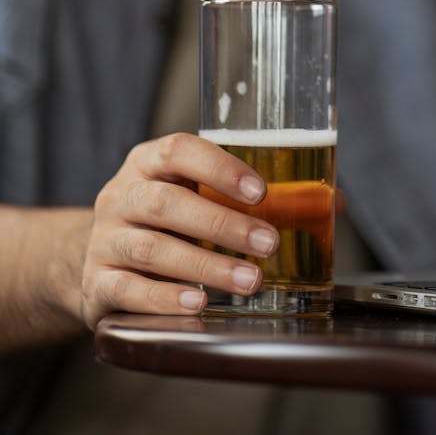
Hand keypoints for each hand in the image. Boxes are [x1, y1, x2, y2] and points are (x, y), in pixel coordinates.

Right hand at [80, 132, 278, 328]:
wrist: (98, 258)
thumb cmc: (163, 221)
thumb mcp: (188, 194)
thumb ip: (236, 195)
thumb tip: (321, 204)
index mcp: (146, 162)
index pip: (179, 151)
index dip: (220, 168)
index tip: (260, 191)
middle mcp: (120, 196)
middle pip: (166, 204)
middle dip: (223, 224)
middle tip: (268, 243)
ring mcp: (104, 240)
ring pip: (152, 250)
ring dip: (206, 266)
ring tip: (249, 280)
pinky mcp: (96, 283)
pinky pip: (128, 290)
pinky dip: (165, 298)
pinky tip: (198, 303)